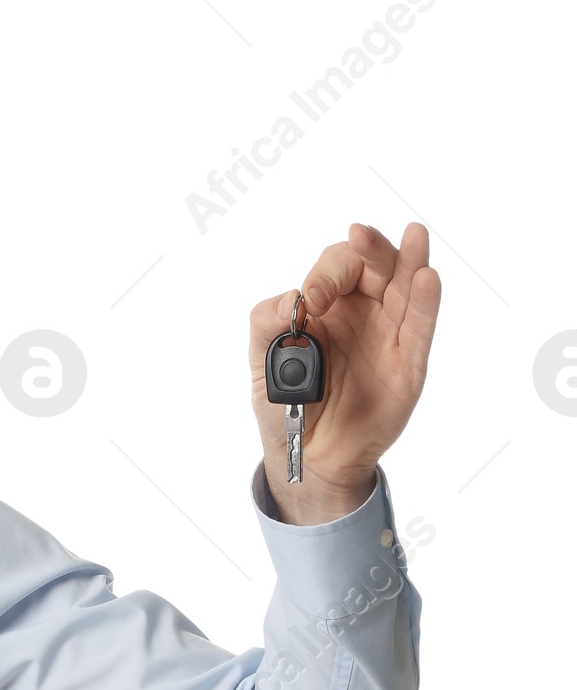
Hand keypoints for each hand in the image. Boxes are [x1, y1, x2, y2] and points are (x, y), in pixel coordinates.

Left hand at [249, 222, 439, 523]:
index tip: (310, 302)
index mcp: (327, 306)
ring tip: (415, 233)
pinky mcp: (407, 363)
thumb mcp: (262, 365)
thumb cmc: (286, 406)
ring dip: (411, 259)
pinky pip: (419, 328)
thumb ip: (266, 326)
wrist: (310, 455)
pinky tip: (426, 277)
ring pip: (406, 288)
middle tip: (358, 239)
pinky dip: (425, 302)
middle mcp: (362, 312)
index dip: (326, 274)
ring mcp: (388, 335)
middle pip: (375, 266)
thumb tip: (291, 300)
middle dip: (369, 249)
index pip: (336, 268)